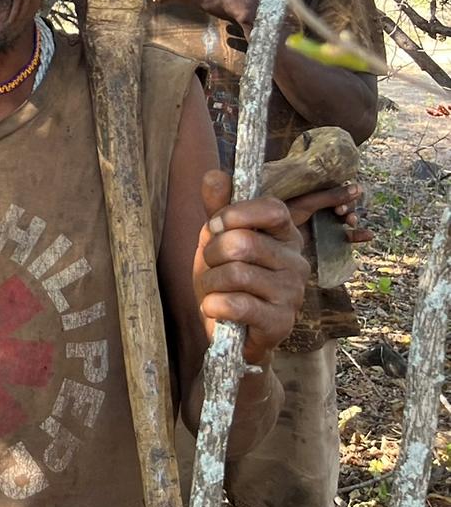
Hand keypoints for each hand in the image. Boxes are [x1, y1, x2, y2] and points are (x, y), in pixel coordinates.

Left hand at [193, 170, 308, 364]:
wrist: (230, 332)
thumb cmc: (227, 280)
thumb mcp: (218, 240)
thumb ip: (218, 207)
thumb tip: (214, 174)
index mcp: (286, 235)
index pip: (272, 208)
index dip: (235, 213)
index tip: (215, 226)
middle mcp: (297, 261)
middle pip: (243, 242)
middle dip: (212, 254)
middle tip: (211, 267)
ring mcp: (293, 293)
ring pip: (235, 273)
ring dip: (210, 283)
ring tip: (213, 291)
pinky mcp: (281, 323)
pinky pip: (237, 304)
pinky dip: (214, 305)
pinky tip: (214, 308)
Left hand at [286, 182, 373, 243]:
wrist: (271, 242)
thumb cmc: (283, 217)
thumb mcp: (305, 204)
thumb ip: (330, 197)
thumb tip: (359, 188)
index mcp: (314, 195)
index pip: (337, 190)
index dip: (343, 194)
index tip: (339, 205)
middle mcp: (321, 208)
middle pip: (344, 203)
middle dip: (348, 207)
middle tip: (342, 214)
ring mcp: (324, 224)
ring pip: (346, 219)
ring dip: (352, 218)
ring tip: (351, 222)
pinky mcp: (327, 239)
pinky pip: (346, 236)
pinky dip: (357, 235)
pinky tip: (368, 236)